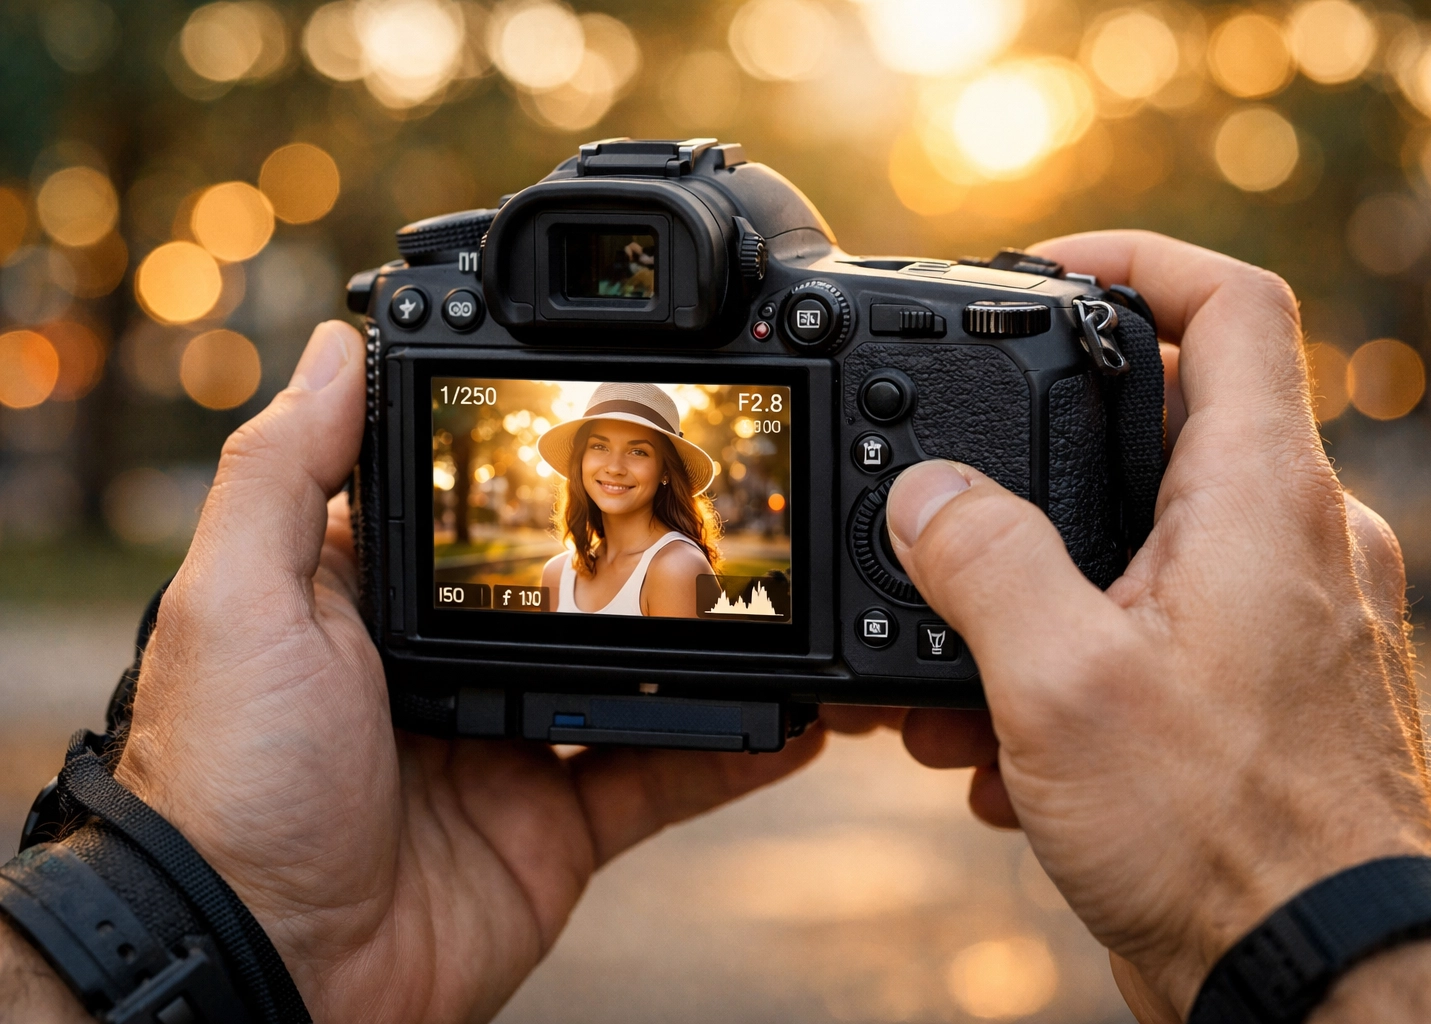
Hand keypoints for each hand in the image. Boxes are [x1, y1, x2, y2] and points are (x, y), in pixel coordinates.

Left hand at [110, 322, 826, 1023]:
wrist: (268, 969)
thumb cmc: (228, 781)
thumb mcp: (239, 601)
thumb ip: (286, 473)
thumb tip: (332, 348)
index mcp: (376, 603)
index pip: (472, 516)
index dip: (535, 472)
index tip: (613, 423)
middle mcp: (449, 665)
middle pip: (571, 593)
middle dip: (643, 559)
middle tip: (724, 510)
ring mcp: (510, 746)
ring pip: (633, 680)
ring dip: (706, 647)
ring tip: (779, 598)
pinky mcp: (557, 827)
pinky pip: (664, 777)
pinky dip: (735, 751)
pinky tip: (796, 718)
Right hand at [884, 232, 1430, 1018]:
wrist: (1314, 978)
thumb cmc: (1225, 835)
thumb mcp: (1060, 682)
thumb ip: (981, 561)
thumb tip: (924, 496)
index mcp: (1261, 499)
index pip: (1232, 303)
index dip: (1134, 257)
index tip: (1043, 271)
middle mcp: (1292, 540)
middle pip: (1164, 425)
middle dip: (1038, 462)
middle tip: (955, 504)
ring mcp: (1282, 616)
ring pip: (1143, 543)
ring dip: (1038, 590)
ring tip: (957, 669)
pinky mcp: (1257, 689)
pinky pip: (1154, 629)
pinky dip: (1072, 661)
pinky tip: (1001, 749)